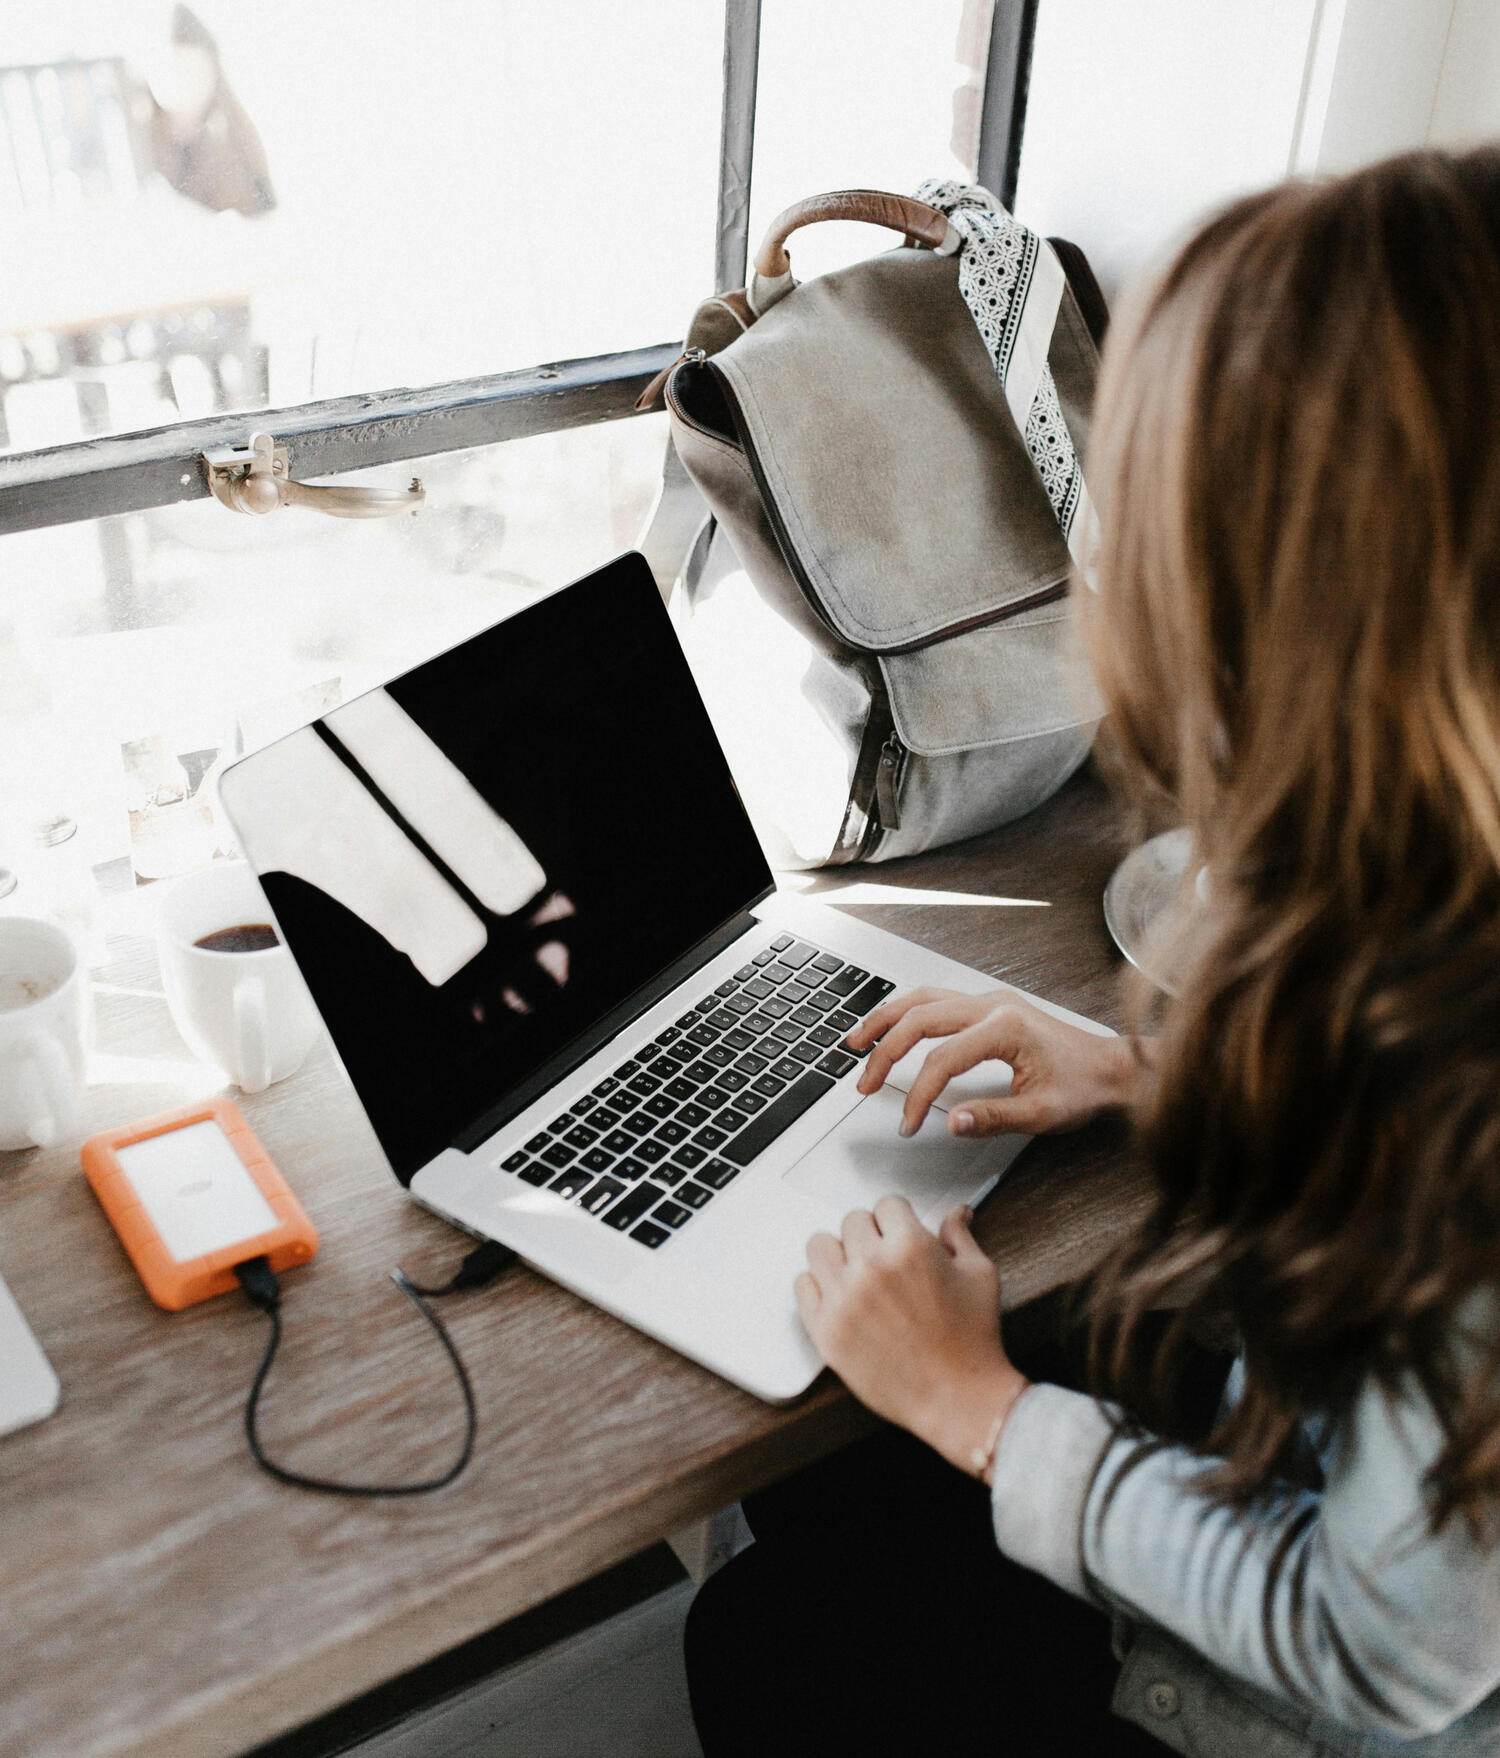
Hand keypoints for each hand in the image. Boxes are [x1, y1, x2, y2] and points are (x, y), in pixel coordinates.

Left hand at [795, 1196, 1027, 1477]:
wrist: (958, 1399)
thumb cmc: (973, 1340)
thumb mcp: (979, 1275)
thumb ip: (959, 1236)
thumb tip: (957, 1212)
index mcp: (910, 1247)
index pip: (887, 1204)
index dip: (898, 1219)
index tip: (901, 1233)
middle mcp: (871, 1267)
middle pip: (852, 1221)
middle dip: (871, 1234)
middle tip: (885, 1258)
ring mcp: (843, 1299)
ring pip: (819, 1246)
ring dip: (839, 1254)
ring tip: (857, 1273)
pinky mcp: (825, 1330)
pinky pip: (803, 1285)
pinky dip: (819, 1286)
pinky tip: (841, 1296)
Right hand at [847, 986, 1140, 1139]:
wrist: (1113, 1067)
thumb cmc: (1084, 1087)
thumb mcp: (1042, 1114)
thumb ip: (993, 1117)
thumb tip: (951, 1122)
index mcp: (1005, 1028)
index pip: (942, 1059)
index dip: (918, 1094)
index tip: (908, 1124)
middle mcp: (993, 1005)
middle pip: (920, 1018)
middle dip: (885, 1052)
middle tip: (864, 1084)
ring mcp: (990, 1000)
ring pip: (923, 999)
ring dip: (886, 1020)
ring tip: (856, 1043)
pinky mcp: (990, 1005)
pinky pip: (936, 999)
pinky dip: (907, 1013)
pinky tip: (891, 1027)